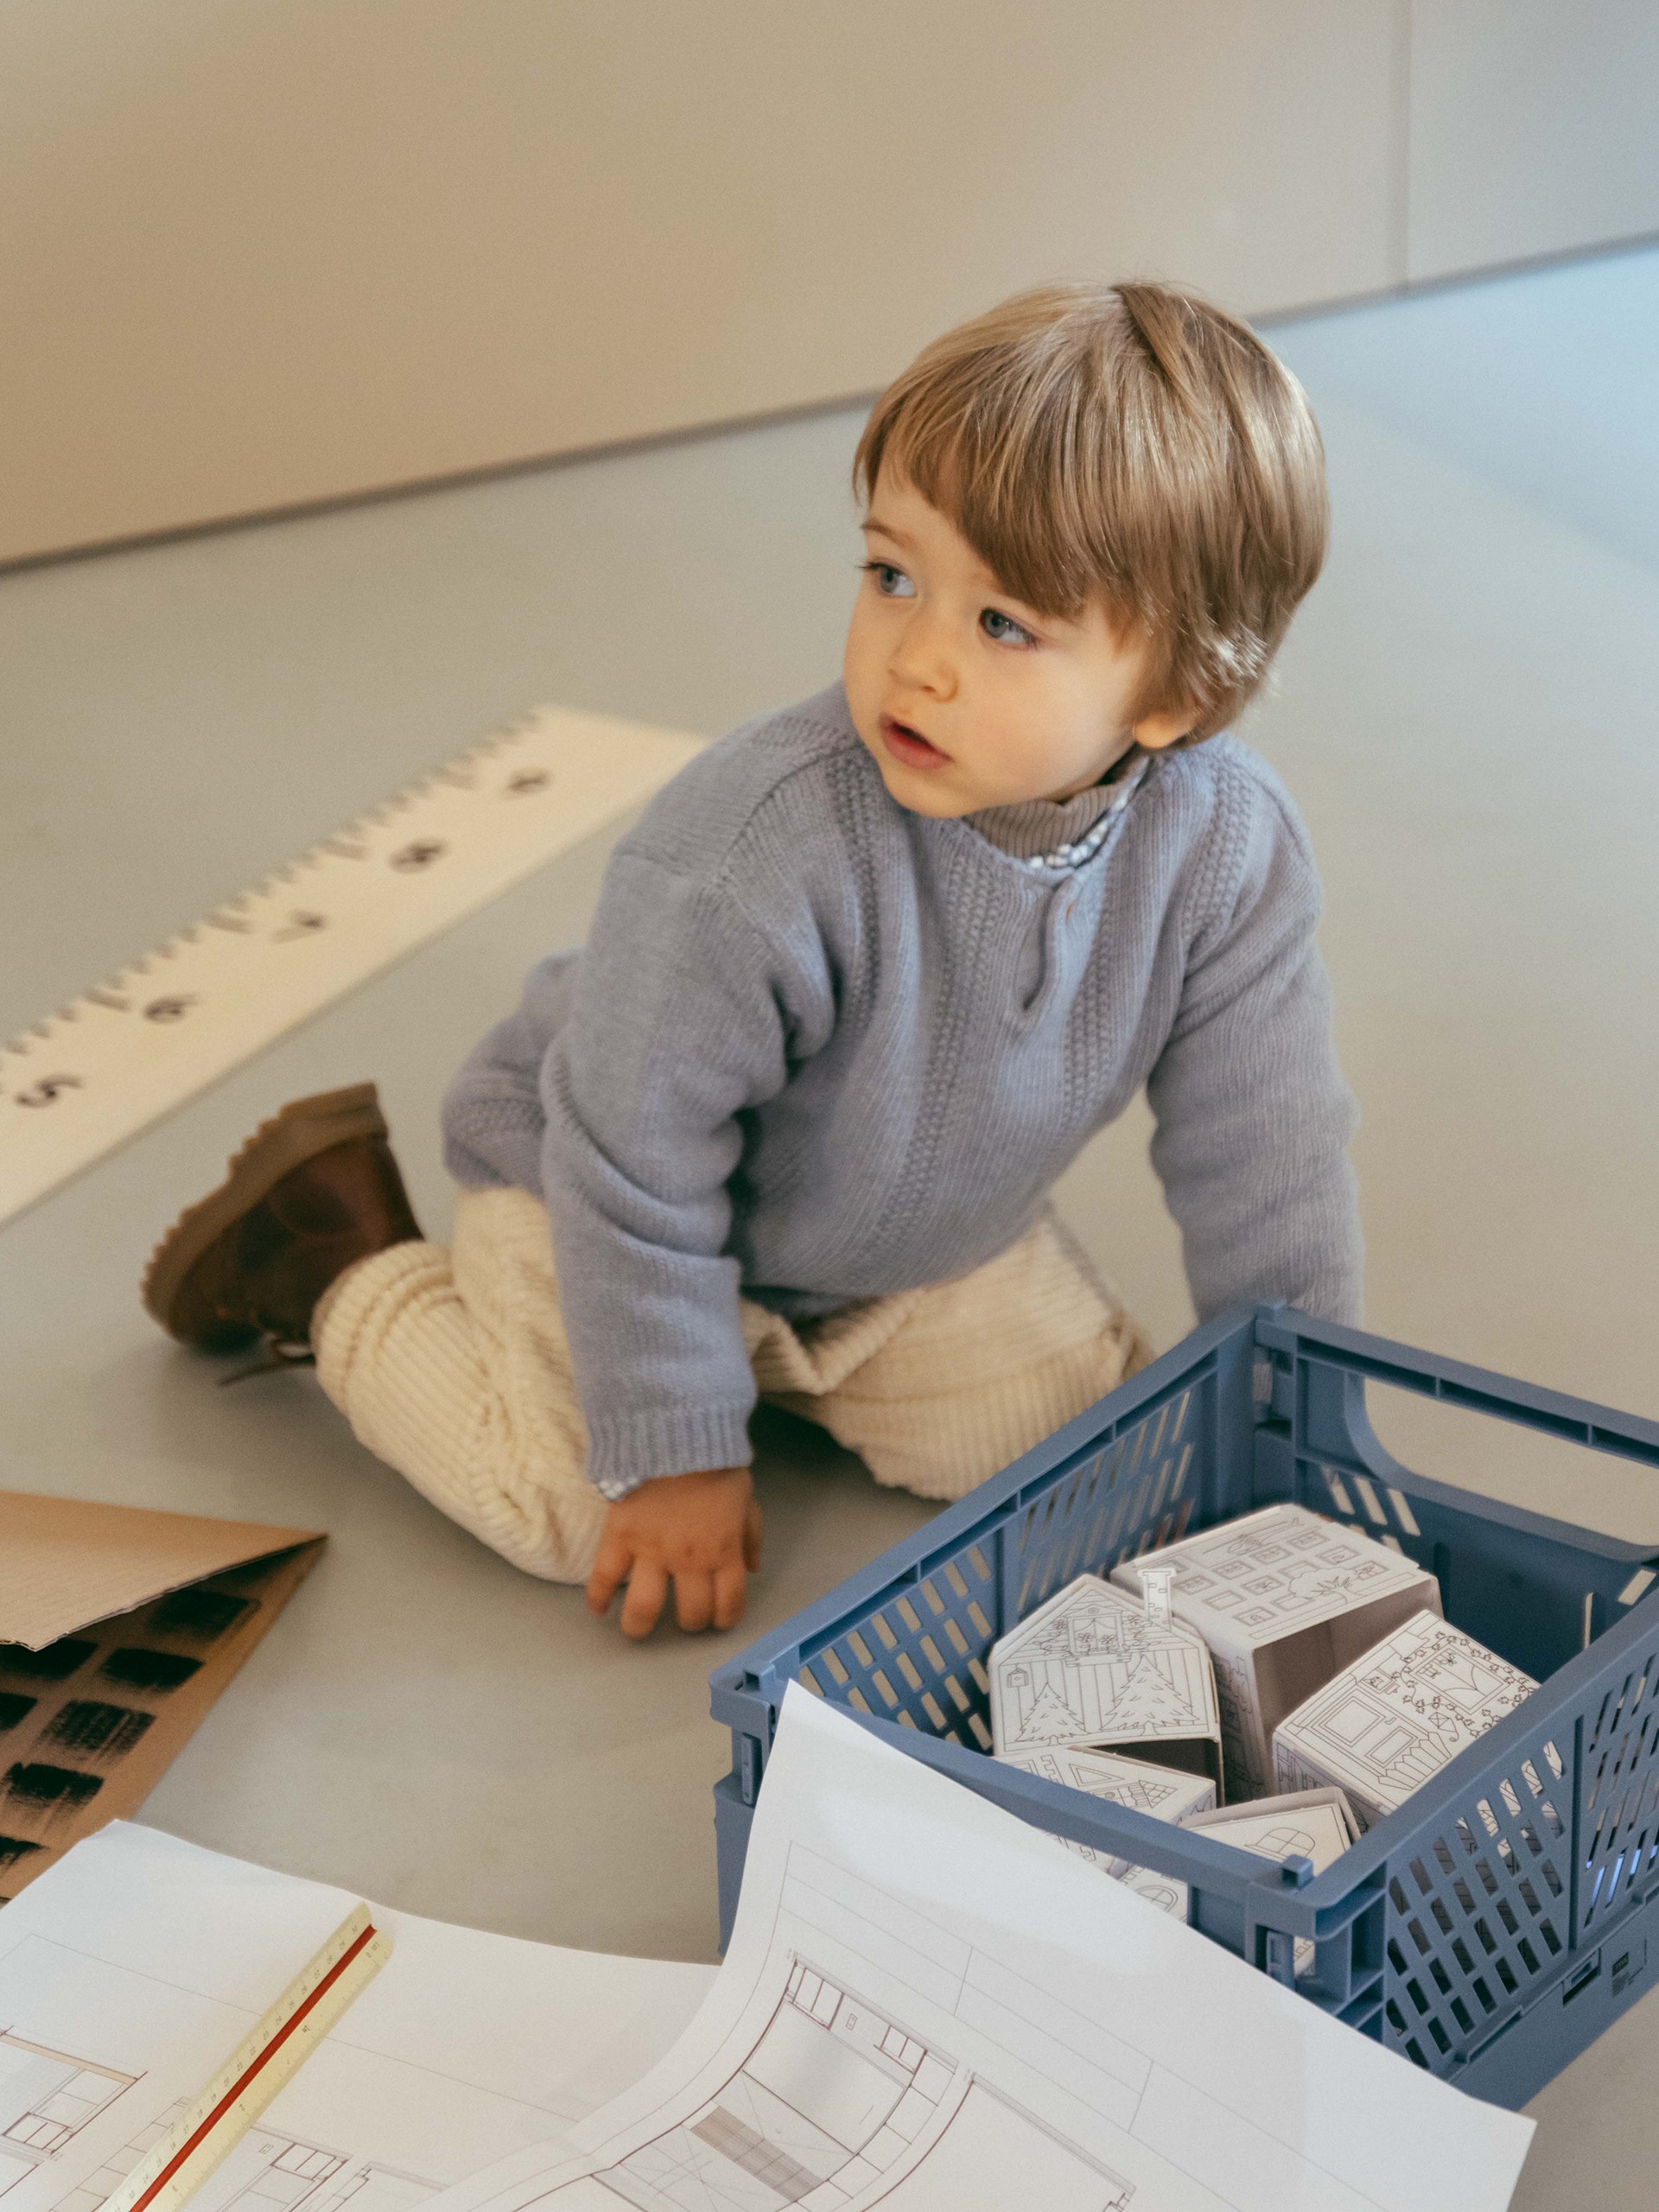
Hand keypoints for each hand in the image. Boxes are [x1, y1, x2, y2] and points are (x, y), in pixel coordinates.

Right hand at [585, 1465, 761, 1638]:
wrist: (676, 1433)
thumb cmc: (714, 1464)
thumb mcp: (746, 1498)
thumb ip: (751, 1536)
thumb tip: (753, 1568)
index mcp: (724, 1552)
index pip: (729, 1604)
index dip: (724, 1619)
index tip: (717, 1620)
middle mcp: (689, 1560)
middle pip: (690, 1613)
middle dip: (689, 1622)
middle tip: (683, 1617)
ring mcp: (652, 1551)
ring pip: (644, 1607)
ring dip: (640, 1626)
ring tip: (637, 1630)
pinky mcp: (620, 1537)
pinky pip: (604, 1576)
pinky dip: (598, 1597)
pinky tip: (598, 1609)